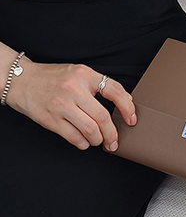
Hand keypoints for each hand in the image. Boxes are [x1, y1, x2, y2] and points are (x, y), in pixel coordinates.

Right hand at [6, 57, 135, 150]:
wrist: (22, 80)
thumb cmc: (53, 77)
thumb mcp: (79, 73)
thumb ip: (100, 84)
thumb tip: (125, 100)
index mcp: (85, 75)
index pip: (114, 91)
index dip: (127, 107)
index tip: (131, 119)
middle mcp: (74, 89)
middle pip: (102, 117)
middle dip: (112, 133)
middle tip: (114, 141)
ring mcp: (62, 105)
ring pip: (90, 130)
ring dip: (98, 140)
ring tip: (98, 140)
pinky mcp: (50, 119)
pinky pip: (74, 137)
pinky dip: (83, 143)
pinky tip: (84, 141)